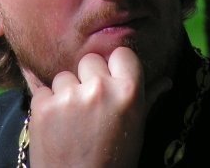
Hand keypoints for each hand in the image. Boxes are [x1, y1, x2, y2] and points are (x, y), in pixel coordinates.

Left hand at [28, 47, 171, 167]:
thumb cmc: (114, 160)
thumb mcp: (136, 129)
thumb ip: (148, 99)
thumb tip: (166, 81)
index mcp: (129, 91)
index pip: (122, 53)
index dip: (116, 66)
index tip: (112, 80)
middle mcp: (99, 88)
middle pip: (90, 60)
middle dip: (88, 78)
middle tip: (91, 106)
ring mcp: (69, 96)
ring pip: (64, 75)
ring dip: (66, 92)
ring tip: (72, 120)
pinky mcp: (43, 105)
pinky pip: (43, 90)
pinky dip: (46, 105)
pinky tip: (55, 125)